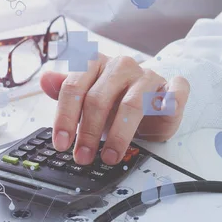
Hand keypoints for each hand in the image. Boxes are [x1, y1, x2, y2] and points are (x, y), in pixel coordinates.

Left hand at [40, 54, 189, 164]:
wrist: (150, 96)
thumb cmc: (114, 99)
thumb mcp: (86, 96)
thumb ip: (66, 90)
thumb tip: (45, 79)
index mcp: (95, 64)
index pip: (74, 87)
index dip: (65, 117)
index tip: (61, 144)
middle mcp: (120, 66)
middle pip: (99, 99)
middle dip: (88, 132)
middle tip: (82, 156)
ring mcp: (147, 76)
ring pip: (132, 104)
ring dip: (119, 135)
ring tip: (109, 157)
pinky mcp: (172, 87)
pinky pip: (176, 91)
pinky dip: (172, 100)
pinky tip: (167, 110)